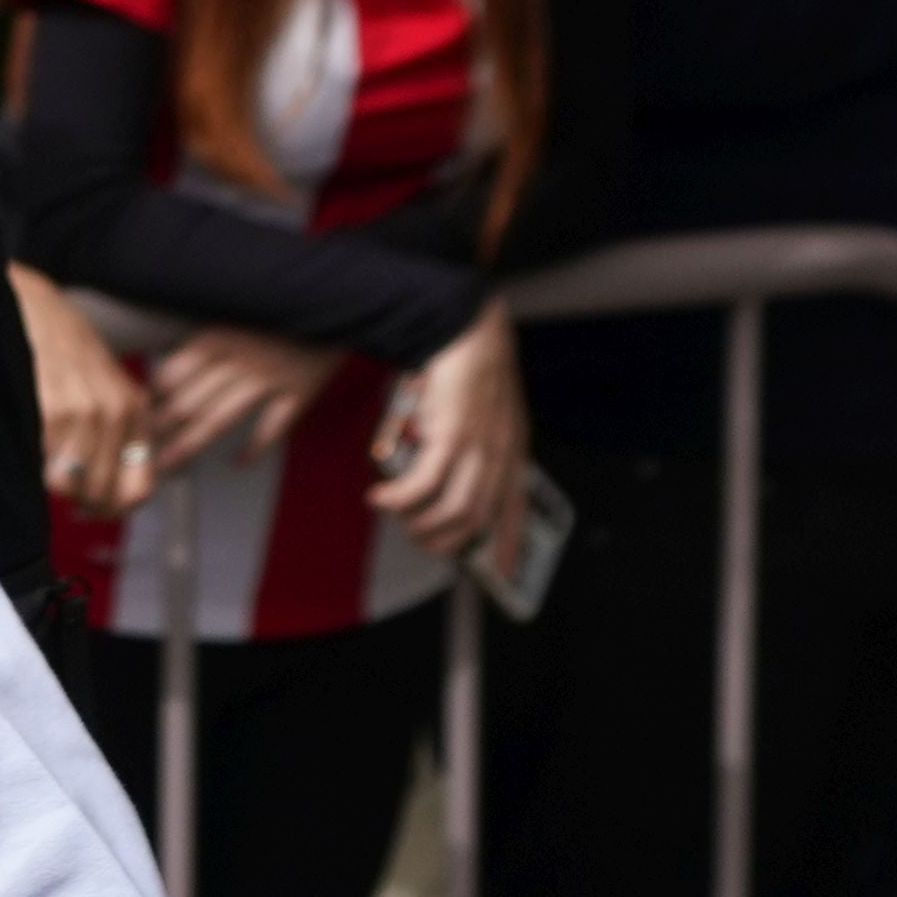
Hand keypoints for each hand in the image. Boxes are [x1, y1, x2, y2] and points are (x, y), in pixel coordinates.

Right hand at [15, 265, 156, 514]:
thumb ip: (112, 430)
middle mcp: (117, 414)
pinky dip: (31, 468)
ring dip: (50, 484)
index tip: (92, 506)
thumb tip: (98, 492)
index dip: (113, 508)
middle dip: (75, 499)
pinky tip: (25, 446)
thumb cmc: (60, 346)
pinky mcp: (52, 413)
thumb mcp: (102, 384)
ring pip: (70, 487)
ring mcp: (85, 414)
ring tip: (39, 463)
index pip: (139, 489)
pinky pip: (43, 468)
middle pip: (101, 494)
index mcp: (134, 409)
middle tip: (58, 484)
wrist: (30, 305)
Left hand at [145, 321, 340, 475]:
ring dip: (189, 446)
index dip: (151, 399)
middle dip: (160, 431)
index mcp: (219, 336)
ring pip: (219, 420)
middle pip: (188, 403)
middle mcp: (239, 360)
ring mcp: (270, 378)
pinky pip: (271, 428)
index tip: (136, 416)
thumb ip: (205, 341)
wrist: (337, 300)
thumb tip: (166, 371)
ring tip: (170, 467)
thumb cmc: (279, 309)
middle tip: (140, 452)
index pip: (172, 374)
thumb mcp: (235, 314)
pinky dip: (254, 449)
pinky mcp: (299, 392)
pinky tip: (238, 463)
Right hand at [367, 300, 527, 566]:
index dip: (509, 544)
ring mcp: (480, 445)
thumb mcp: (473, 406)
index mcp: (511, 445)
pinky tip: (380, 497)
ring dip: (419, 522)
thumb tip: (428, 458)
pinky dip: (399, 499)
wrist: (462, 323)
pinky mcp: (453, 435)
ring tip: (394, 514)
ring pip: (454, 511)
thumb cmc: (462, 358)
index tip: (503, 572)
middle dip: (442, 538)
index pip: (516, 506)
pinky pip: (424, 485)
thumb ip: (464, 436)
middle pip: (478, 519)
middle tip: (414, 535)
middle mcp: (501, 451)